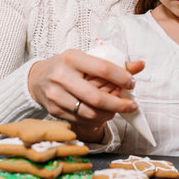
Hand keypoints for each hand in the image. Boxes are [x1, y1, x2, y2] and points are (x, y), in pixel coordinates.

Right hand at [28, 49, 143, 141]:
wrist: (37, 77)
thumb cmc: (68, 66)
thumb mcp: (87, 58)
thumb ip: (114, 64)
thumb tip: (141, 65)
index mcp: (72, 58)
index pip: (103, 69)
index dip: (122, 78)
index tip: (132, 83)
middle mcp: (62, 76)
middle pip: (97, 97)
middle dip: (119, 104)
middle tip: (133, 105)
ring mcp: (56, 95)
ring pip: (89, 112)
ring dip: (110, 114)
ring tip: (119, 109)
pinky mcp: (54, 110)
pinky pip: (81, 120)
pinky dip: (97, 119)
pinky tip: (104, 114)